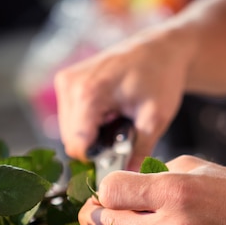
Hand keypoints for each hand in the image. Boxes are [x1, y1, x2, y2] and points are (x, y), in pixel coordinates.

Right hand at [54, 26, 191, 169]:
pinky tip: (110, 112)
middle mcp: (70, 85)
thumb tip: (131, 176)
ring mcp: (65, 81)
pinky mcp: (66, 81)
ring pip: (69, 132)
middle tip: (124, 132)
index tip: (120, 155)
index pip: (78, 146)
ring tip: (118, 119)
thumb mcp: (155, 117)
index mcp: (88, 93)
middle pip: (72, 140)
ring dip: (93, 135)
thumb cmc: (160, 76)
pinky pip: (70, 119)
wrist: (160, 49)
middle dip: (97, 145)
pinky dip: (89, 123)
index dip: (98, 158)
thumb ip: (141, 149)